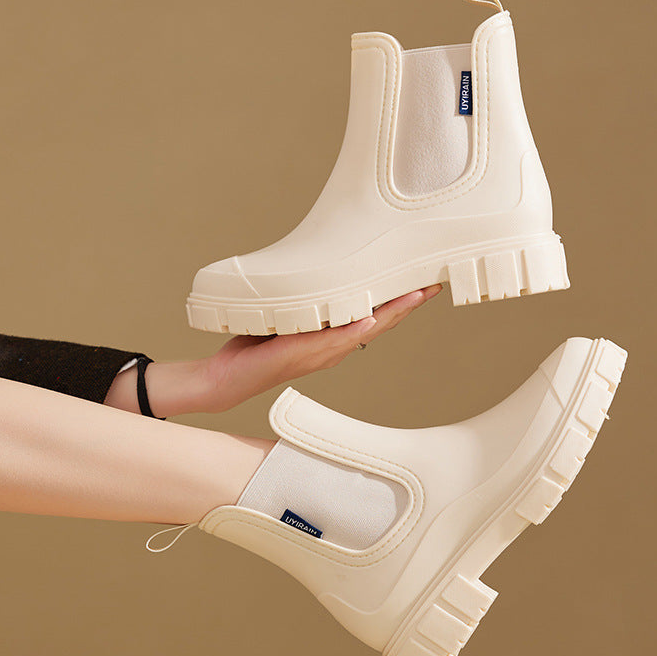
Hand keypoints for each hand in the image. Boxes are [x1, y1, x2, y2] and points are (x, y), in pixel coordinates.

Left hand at [105, 285, 441, 415]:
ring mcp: (318, 354)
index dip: (399, 302)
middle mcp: (332, 349)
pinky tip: (372, 318)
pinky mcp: (298, 354)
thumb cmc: (253, 349)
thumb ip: (305, 305)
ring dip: (392, 313)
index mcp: (331, 340)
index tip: (422, 282)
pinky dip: (354, 330)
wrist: (223, 379)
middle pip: (380, 324)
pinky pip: (333, 340)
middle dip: (408, 304)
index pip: (374, 318)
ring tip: (416, 295)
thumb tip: (317, 277)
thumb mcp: (284, 318)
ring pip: (364, 330)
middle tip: (434, 283)